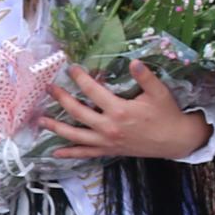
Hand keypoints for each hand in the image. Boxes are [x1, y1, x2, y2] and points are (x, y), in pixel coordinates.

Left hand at [48, 64, 208, 162]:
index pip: (93, 91)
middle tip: (48, 88)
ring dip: (56, 127)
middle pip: (77, 112)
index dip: (80, 78)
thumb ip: (145, 77)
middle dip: (61, 99)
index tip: (70, 68)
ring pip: (75, 135)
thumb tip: (133, 61)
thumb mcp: (159, 92)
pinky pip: (86, 153)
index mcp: (120, 110)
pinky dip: (70, 153)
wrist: (175, 141)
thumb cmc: (167, 114)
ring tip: (40, 120)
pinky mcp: (109, 151)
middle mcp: (109, 127)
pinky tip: (55, 152)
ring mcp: (107, 141)